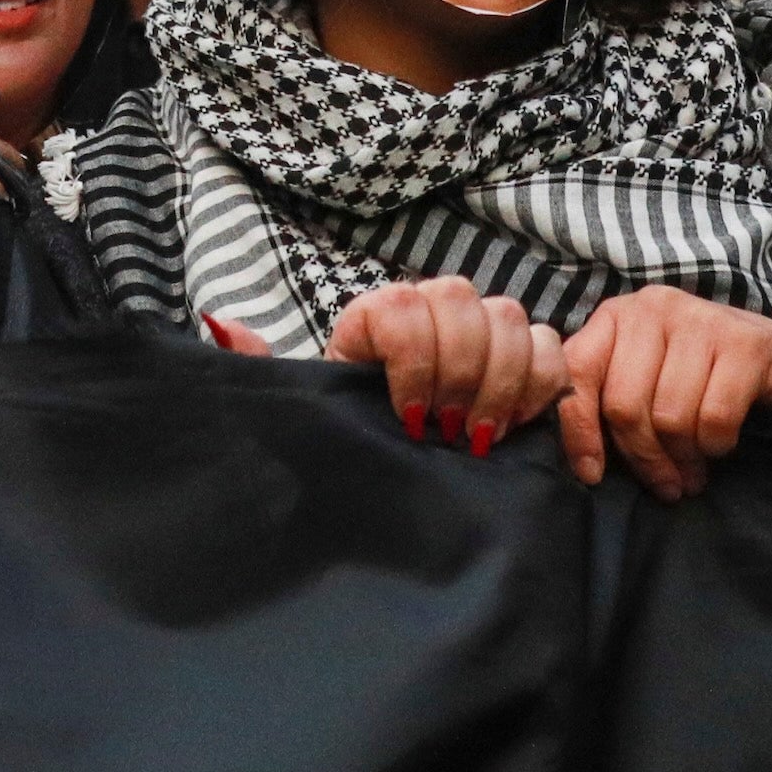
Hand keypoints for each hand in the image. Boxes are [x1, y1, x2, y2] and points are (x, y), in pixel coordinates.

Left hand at [221, 275, 564, 454]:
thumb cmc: (349, 438)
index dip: (412, 362)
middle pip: (459, 300)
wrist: (395, 471)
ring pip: (509, 316)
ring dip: (500, 381)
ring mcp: (481, 329)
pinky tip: (514, 427)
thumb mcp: (307, 410)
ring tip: (478, 438)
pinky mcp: (524, 359)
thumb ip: (267, 369)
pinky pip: (549, 346)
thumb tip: (222, 325)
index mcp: (375, 318)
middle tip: (447, 434)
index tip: (410, 422)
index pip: (400, 305)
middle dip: (459, 372)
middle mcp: (430, 310)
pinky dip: (540, 386)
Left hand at [552, 284, 771, 499]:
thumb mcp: (647, 379)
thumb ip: (607, 398)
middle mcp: (654, 307)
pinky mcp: (746, 344)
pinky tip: (723, 442)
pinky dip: (717, 445)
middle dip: (644, 458)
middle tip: (666, 483)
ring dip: (684, 458)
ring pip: (670, 417)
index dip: (579, 430)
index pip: (576, 372)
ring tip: (694, 469)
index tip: (592, 475)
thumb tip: (581, 461)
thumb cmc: (704, 379)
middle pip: (625, 405)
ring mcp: (702, 319)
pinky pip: (714, 418)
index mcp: (618, 316)